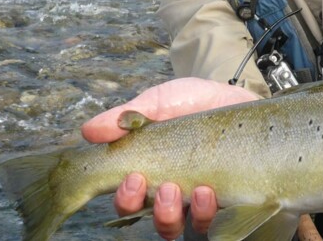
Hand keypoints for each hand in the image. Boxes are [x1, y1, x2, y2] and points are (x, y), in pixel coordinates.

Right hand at [81, 78, 259, 239]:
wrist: (234, 97)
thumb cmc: (192, 101)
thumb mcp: (159, 101)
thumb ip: (128, 116)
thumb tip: (89, 131)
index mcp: (147, 170)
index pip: (126, 198)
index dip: (124, 198)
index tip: (133, 178)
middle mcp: (168, 191)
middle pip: (149, 218)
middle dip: (154, 209)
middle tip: (165, 187)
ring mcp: (194, 199)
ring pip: (177, 226)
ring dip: (180, 214)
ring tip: (196, 190)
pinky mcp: (224, 200)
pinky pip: (211, 223)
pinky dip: (206, 213)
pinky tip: (210, 192)